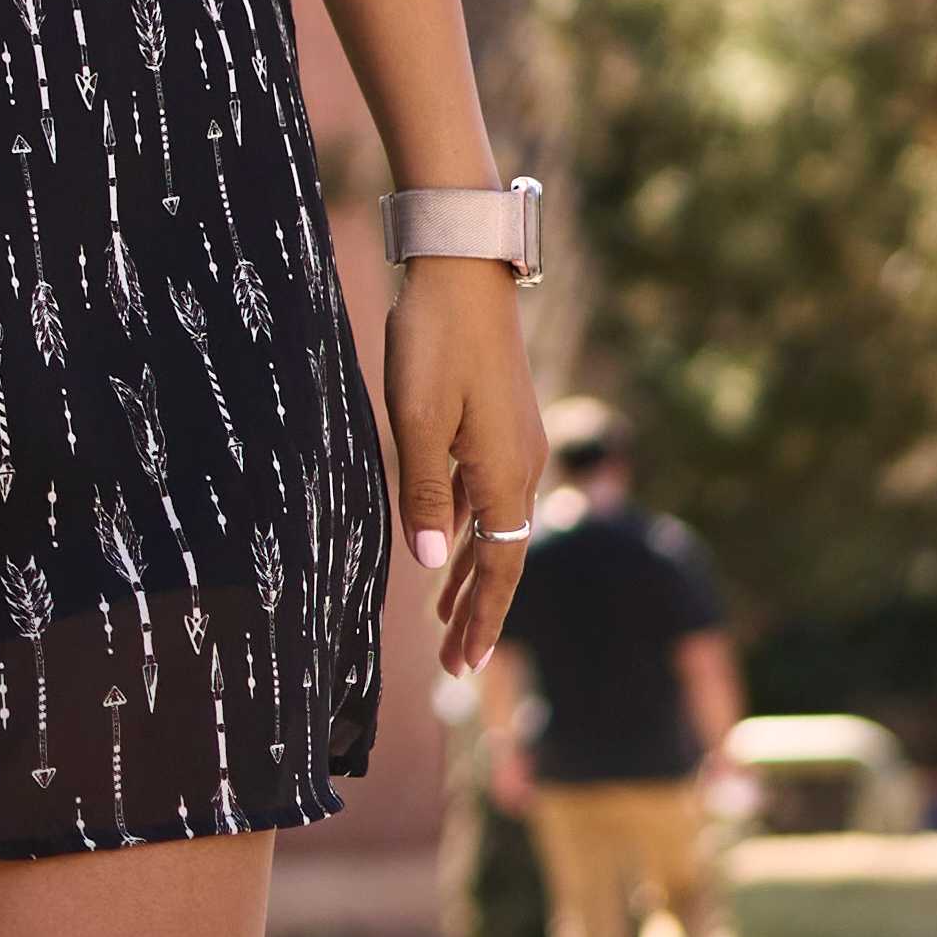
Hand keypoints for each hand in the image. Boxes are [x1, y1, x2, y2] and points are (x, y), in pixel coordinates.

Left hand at [386, 255, 535, 672]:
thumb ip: (420, 492)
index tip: (466, 666)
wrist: (461, 270)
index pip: (500, 567)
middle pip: (503, 556)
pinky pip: (485, 496)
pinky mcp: (498, 424)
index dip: (481, 618)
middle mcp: (520, 466)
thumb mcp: (415, 419)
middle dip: (478, 611)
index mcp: (506, 474)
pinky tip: (443, 548)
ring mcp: (513, 444)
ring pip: (493, 527)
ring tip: (446, 619)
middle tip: (457, 664)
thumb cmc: (433, 340)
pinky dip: (465, 530)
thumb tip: (424, 563)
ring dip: (469, 574)